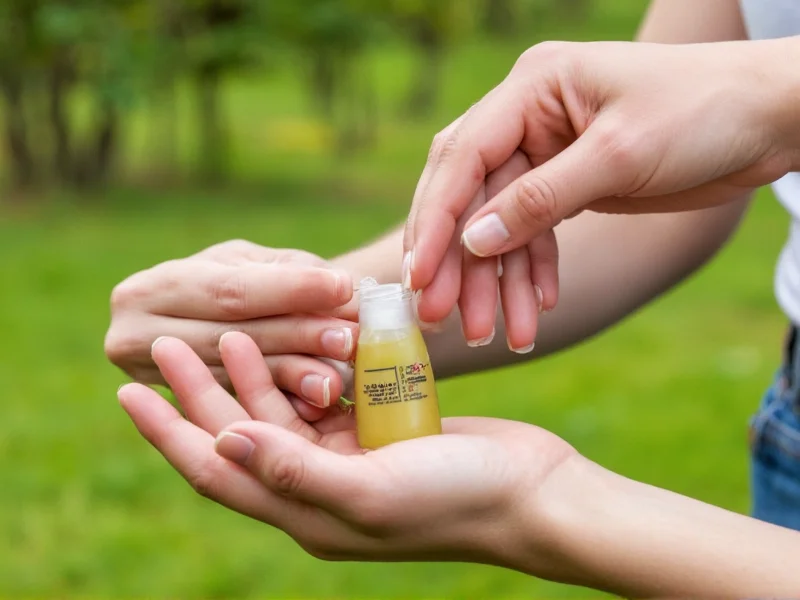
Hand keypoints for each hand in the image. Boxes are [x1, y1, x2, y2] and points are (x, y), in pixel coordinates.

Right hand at [105, 240, 357, 408]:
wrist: (225, 327)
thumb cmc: (249, 287)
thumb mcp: (261, 266)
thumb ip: (296, 276)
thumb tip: (343, 289)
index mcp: (150, 289)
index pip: (231, 292)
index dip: (289, 291)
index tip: (342, 287)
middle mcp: (134, 338)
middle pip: (230, 339)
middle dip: (297, 337)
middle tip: (349, 338)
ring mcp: (153, 387)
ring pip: (237, 381)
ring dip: (295, 376)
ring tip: (342, 375)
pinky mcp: (181, 420)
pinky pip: (241, 415)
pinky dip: (285, 406)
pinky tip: (322, 404)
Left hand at [118, 332, 576, 573]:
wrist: (529, 492)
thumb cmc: (456, 499)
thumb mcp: (370, 492)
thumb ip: (293, 472)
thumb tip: (220, 444)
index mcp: (305, 513)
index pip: (217, 470)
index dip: (169, 435)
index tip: (127, 393)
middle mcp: (316, 487)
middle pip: (241, 436)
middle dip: (201, 394)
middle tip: (168, 344)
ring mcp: (347, 458)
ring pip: (280, 413)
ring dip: (252, 376)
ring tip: (225, 335)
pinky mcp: (376, 433)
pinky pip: (324, 398)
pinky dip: (303, 370)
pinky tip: (290, 340)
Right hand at [406, 39, 794, 342]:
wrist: (770, 118)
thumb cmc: (703, 113)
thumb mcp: (619, 155)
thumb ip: (542, 198)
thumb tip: (473, 241)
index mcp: (532, 88)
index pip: (463, 156)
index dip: (436, 220)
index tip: (421, 277)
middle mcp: (529, 117)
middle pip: (471, 194)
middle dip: (458, 260)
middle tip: (442, 317)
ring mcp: (547, 151)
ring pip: (502, 223)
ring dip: (497, 280)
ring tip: (492, 331)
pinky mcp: (569, 183)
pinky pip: (536, 231)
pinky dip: (534, 271)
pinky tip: (539, 307)